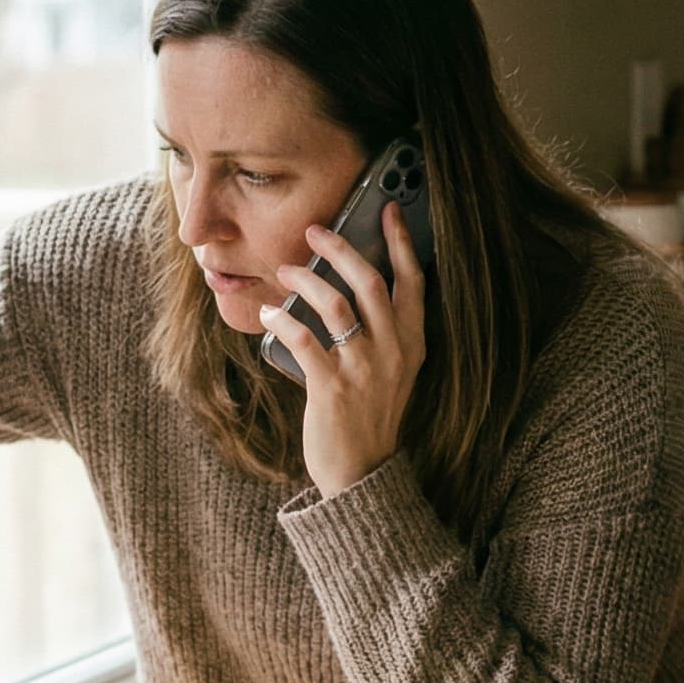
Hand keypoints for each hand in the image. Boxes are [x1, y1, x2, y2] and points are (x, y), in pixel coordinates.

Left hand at [256, 202, 427, 497]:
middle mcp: (394, 351)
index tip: (389, 208)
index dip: (401, 242)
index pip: (414, 281)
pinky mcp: (332, 389)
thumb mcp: (392, 371)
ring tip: (284, 271)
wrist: (362, 473)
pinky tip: (269, 314)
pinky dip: (282, 320)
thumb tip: (350, 286)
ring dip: (305, 280)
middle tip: (315, 231)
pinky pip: (304, 340)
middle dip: (341, 248)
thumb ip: (383, 332)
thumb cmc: (371, 417)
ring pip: (335, 304)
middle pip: (372, 282)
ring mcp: (364, 370)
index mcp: (413, 343)